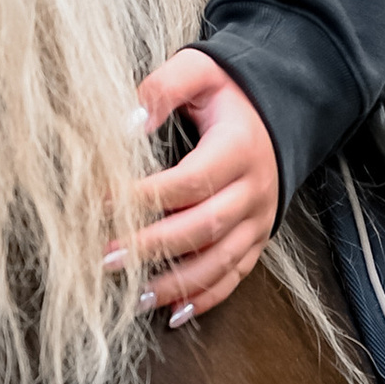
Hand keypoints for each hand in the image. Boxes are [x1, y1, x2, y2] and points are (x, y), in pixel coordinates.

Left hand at [107, 52, 280, 323]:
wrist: (281, 107)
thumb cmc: (229, 90)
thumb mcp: (200, 70)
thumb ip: (162, 88)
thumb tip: (124, 124)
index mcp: (239, 148)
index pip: (190, 181)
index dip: (145, 196)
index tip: (102, 203)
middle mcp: (255, 189)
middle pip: (203, 227)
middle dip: (152, 246)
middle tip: (106, 257)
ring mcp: (260, 219)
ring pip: (221, 261)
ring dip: (177, 283)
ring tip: (133, 295)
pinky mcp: (259, 237)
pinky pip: (237, 275)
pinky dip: (207, 298)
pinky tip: (174, 313)